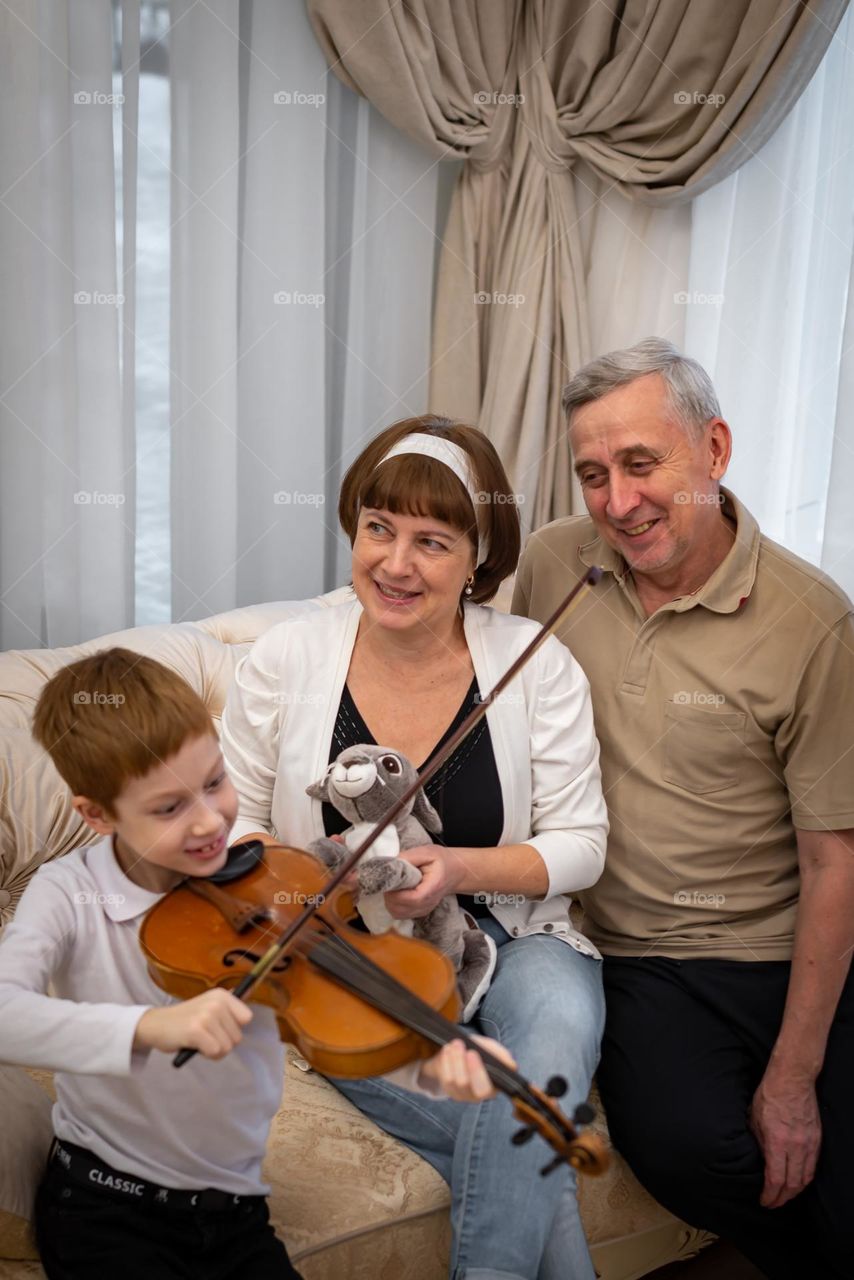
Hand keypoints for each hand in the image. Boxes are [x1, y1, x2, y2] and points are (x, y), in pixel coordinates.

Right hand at [135, 989, 252, 1059]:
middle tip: (205, 1036)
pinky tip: (194, 1045)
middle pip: (237, 1037)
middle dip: (222, 1043)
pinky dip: (206, 1054)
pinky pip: (215, 1052)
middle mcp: (216, 1003)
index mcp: (222, 995)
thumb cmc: (186, 1019)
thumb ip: (228, 1008)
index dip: (233, 1029)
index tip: (218, 1028)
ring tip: (199, 1041)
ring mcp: (206, 1016)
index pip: (247, 1018)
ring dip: (214, 1051)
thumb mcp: (209, 1006)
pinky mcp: (196, 1031)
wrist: (157, 1024)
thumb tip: (251, 999)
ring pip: (227, 1047)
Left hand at [386, 845, 465, 917]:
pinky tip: (397, 892)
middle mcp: (428, 903)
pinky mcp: (418, 912)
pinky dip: (393, 905)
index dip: (396, 892)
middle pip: (401, 909)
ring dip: (389, 901)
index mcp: (433, 887)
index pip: (412, 898)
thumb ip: (408, 857)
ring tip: (393, 886)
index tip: (390, 880)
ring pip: (397, 913)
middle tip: (389, 881)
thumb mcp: (427, 852)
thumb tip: (390, 864)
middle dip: (389, 895)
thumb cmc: (440, 861)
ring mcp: (423, 910)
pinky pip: (399, 914)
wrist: (454, 872)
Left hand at [418, 1035, 515, 1101]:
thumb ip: (501, 1055)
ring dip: (452, 1059)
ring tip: (453, 1044)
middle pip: (466, 1086)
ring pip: (453, 1081)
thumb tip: (512, 1066)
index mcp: (493, 1087)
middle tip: (459, 1045)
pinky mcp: (450, 1091)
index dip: (477, 1072)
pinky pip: (445, 1079)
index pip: (486, 1089)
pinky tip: (447, 1050)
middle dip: (461, 1064)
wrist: (459, 1054)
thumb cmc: (478, 1052)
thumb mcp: (490, 1048)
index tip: (472, 1052)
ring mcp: (462, 1095)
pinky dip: (445, 1062)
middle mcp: (477, 1095)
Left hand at [749, 1067, 820, 1207]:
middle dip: (781, 1199)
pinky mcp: (817, 1140)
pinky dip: (805, 1179)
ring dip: (794, 1193)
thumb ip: (757, 1142)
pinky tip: (797, 1183)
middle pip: (791, 1185)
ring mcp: (809, 1144)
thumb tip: (757, 1160)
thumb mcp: (755, 1119)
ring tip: (784, 1197)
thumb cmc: (769, 1095)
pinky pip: (813, 1167)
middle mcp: (795, 1146)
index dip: (769, 1195)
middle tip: (772, 1203)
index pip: (775, 1179)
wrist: (792, 1079)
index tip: (763, 1200)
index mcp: (777, 1141)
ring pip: (804, 1179)